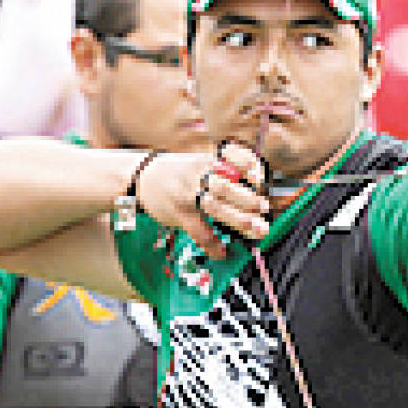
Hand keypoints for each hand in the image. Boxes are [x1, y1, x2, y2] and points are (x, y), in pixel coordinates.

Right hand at [134, 143, 268, 259]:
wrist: (141, 176)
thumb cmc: (179, 172)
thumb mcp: (199, 162)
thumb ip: (224, 171)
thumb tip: (258, 187)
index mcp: (208, 160)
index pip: (231, 156)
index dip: (247, 163)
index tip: (259, 175)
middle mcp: (198, 174)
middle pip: (226, 185)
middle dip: (248, 198)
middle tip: (265, 208)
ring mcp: (187, 193)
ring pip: (215, 206)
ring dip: (238, 219)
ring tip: (258, 229)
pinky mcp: (178, 212)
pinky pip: (197, 230)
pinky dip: (211, 243)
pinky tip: (223, 252)